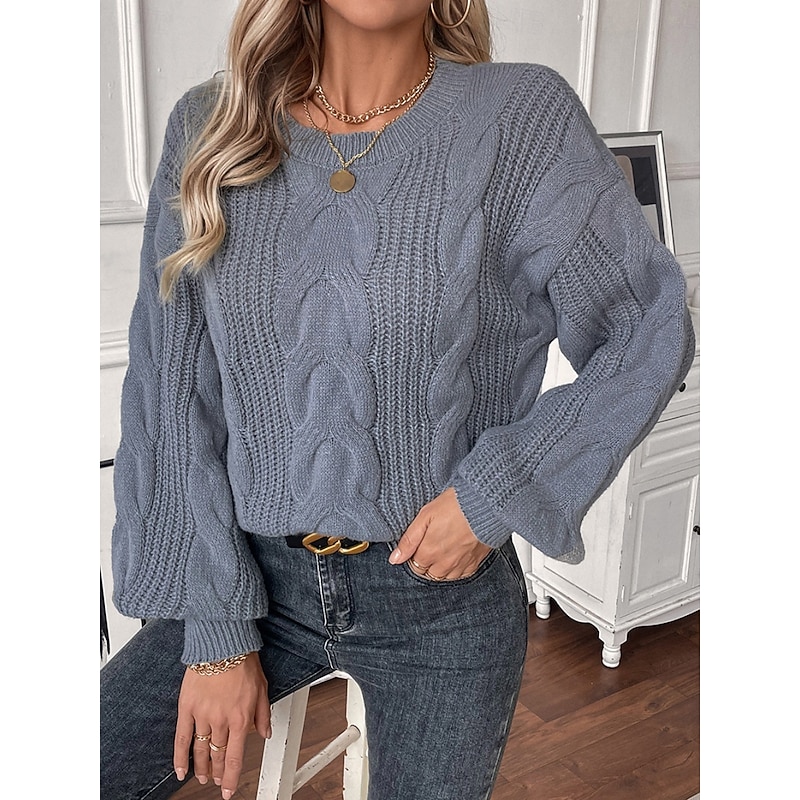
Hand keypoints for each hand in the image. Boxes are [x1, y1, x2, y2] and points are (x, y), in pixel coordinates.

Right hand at [173, 652, 269, 798]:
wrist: (223, 644)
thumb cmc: (243, 661)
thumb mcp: (262, 688)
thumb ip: (263, 715)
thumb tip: (265, 733)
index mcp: (241, 718)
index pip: (234, 758)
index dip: (230, 778)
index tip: (227, 790)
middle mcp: (221, 721)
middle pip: (217, 755)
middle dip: (217, 773)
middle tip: (216, 782)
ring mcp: (202, 715)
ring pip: (201, 749)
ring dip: (201, 767)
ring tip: (201, 777)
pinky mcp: (187, 707)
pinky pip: (181, 737)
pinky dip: (180, 756)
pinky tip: (180, 769)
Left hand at [389, 487, 491, 579]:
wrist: (485, 504)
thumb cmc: (454, 505)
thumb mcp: (425, 516)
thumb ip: (409, 540)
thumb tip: (395, 559)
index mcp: (429, 552)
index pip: (414, 565)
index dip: (413, 555)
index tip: (418, 544)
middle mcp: (444, 563)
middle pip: (428, 574)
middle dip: (425, 564)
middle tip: (430, 545)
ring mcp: (461, 564)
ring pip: (444, 577)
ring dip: (440, 568)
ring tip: (442, 550)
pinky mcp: (475, 562)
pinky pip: (462, 575)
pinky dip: (456, 570)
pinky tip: (456, 556)